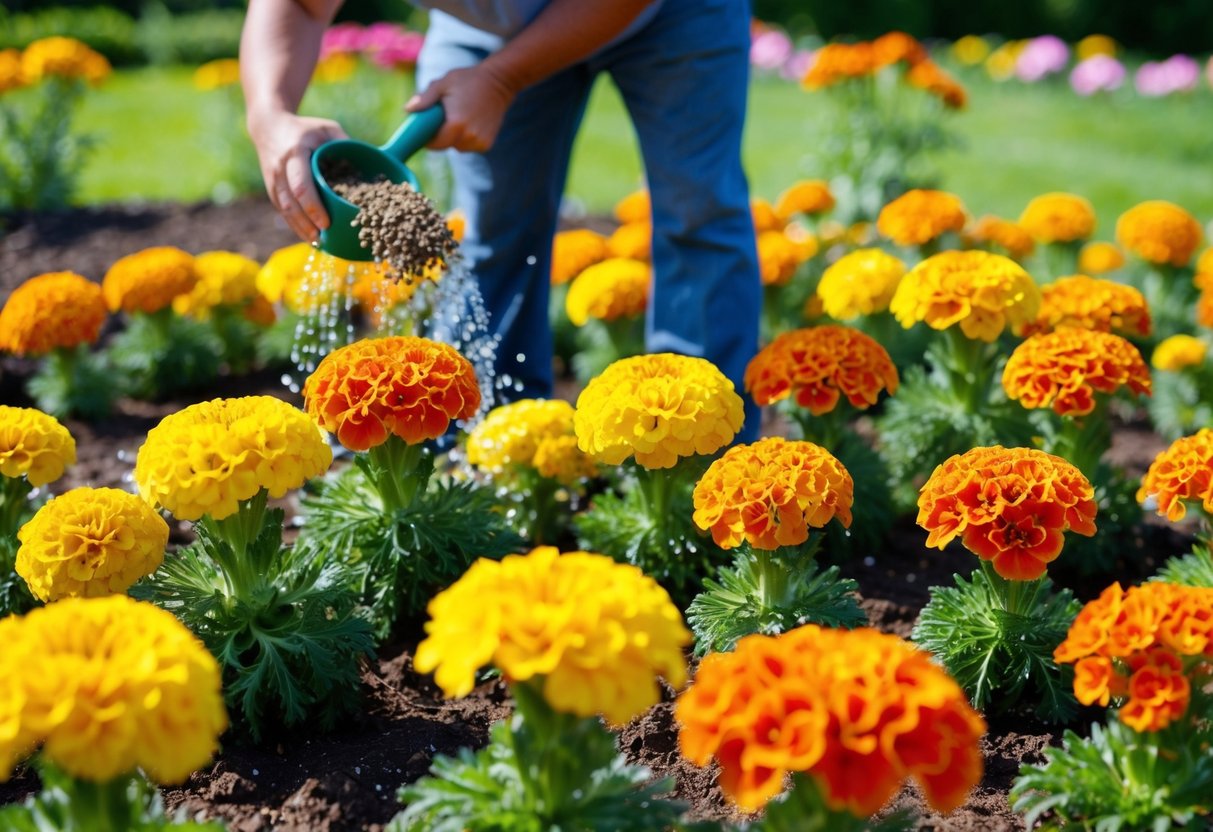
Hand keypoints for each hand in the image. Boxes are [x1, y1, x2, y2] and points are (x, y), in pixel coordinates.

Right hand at [248, 111, 346, 241]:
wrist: (269, 127)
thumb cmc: (305, 128)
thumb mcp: (327, 128)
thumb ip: (345, 143)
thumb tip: (372, 162)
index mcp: (294, 154)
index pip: (300, 186)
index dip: (313, 207)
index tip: (326, 223)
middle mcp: (280, 169)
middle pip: (291, 204)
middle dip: (307, 224)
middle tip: (325, 239)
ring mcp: (273, 182)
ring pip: (285, 211)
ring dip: (301, 229)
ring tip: (319, 243)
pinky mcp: (272, 190)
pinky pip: (283, 212)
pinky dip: (296, 226)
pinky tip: (310, 237)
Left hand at [406, 64, 516, 152]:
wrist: (498, 83)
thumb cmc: (468, 80)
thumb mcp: (443, 84)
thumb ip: (425, 99)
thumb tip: (407, 110)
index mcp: (456, 124)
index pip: (435, 144)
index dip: (427, 139)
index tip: (425, 131)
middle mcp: (469, 137)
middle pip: (445, 146)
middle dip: (440, 136)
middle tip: (442, 119)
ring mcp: (480, 142)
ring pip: (457, 147)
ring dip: (454, 137)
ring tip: (458, 118)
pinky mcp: (487, 144)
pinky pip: (469, 146)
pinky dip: (466, 138)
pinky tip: (470, 123)